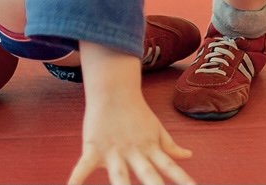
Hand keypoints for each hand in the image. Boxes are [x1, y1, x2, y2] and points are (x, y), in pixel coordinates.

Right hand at [68, 43, 194, 184]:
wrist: (113, 89)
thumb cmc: (136, 113)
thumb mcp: (156, 130)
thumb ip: (170, 147)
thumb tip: (188, 156)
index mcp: (150, 150)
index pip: (171, 168)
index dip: (184, 181)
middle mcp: (135, 153)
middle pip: (149, 176)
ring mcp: (114, 151)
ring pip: (119, 176)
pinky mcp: (94, 147)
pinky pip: (84, 166)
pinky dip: (77, 177)